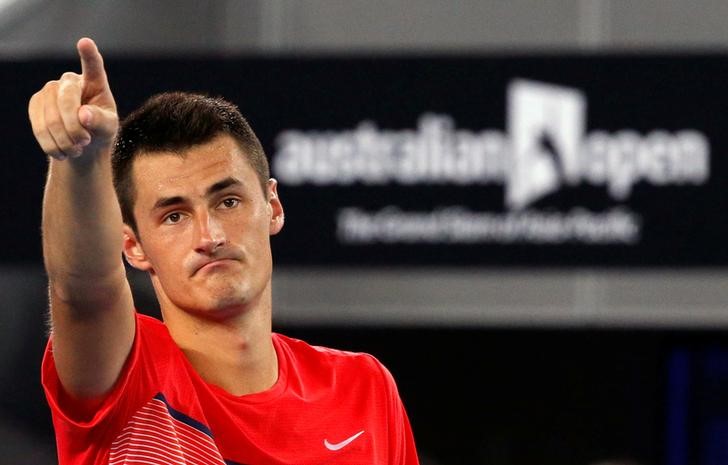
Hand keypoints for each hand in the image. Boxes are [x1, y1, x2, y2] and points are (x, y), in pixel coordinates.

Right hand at [28, 38, 117, 159]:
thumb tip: (83, 115)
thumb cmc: (100, 130)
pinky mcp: (36, 103)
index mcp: (95, 82)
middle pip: (66, 101)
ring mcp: (50, 90)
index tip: (85, 42)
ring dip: (65, 141)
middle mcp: (70, 80)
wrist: (81, 143)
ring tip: (77, 149)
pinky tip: (63, 151)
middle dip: (75, 128)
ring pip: (51, 119)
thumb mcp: (109, 128)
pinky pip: (39, 128)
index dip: (89, 55)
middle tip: (85, 143)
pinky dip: (52, 145)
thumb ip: (101, 121)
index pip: (93, 67)